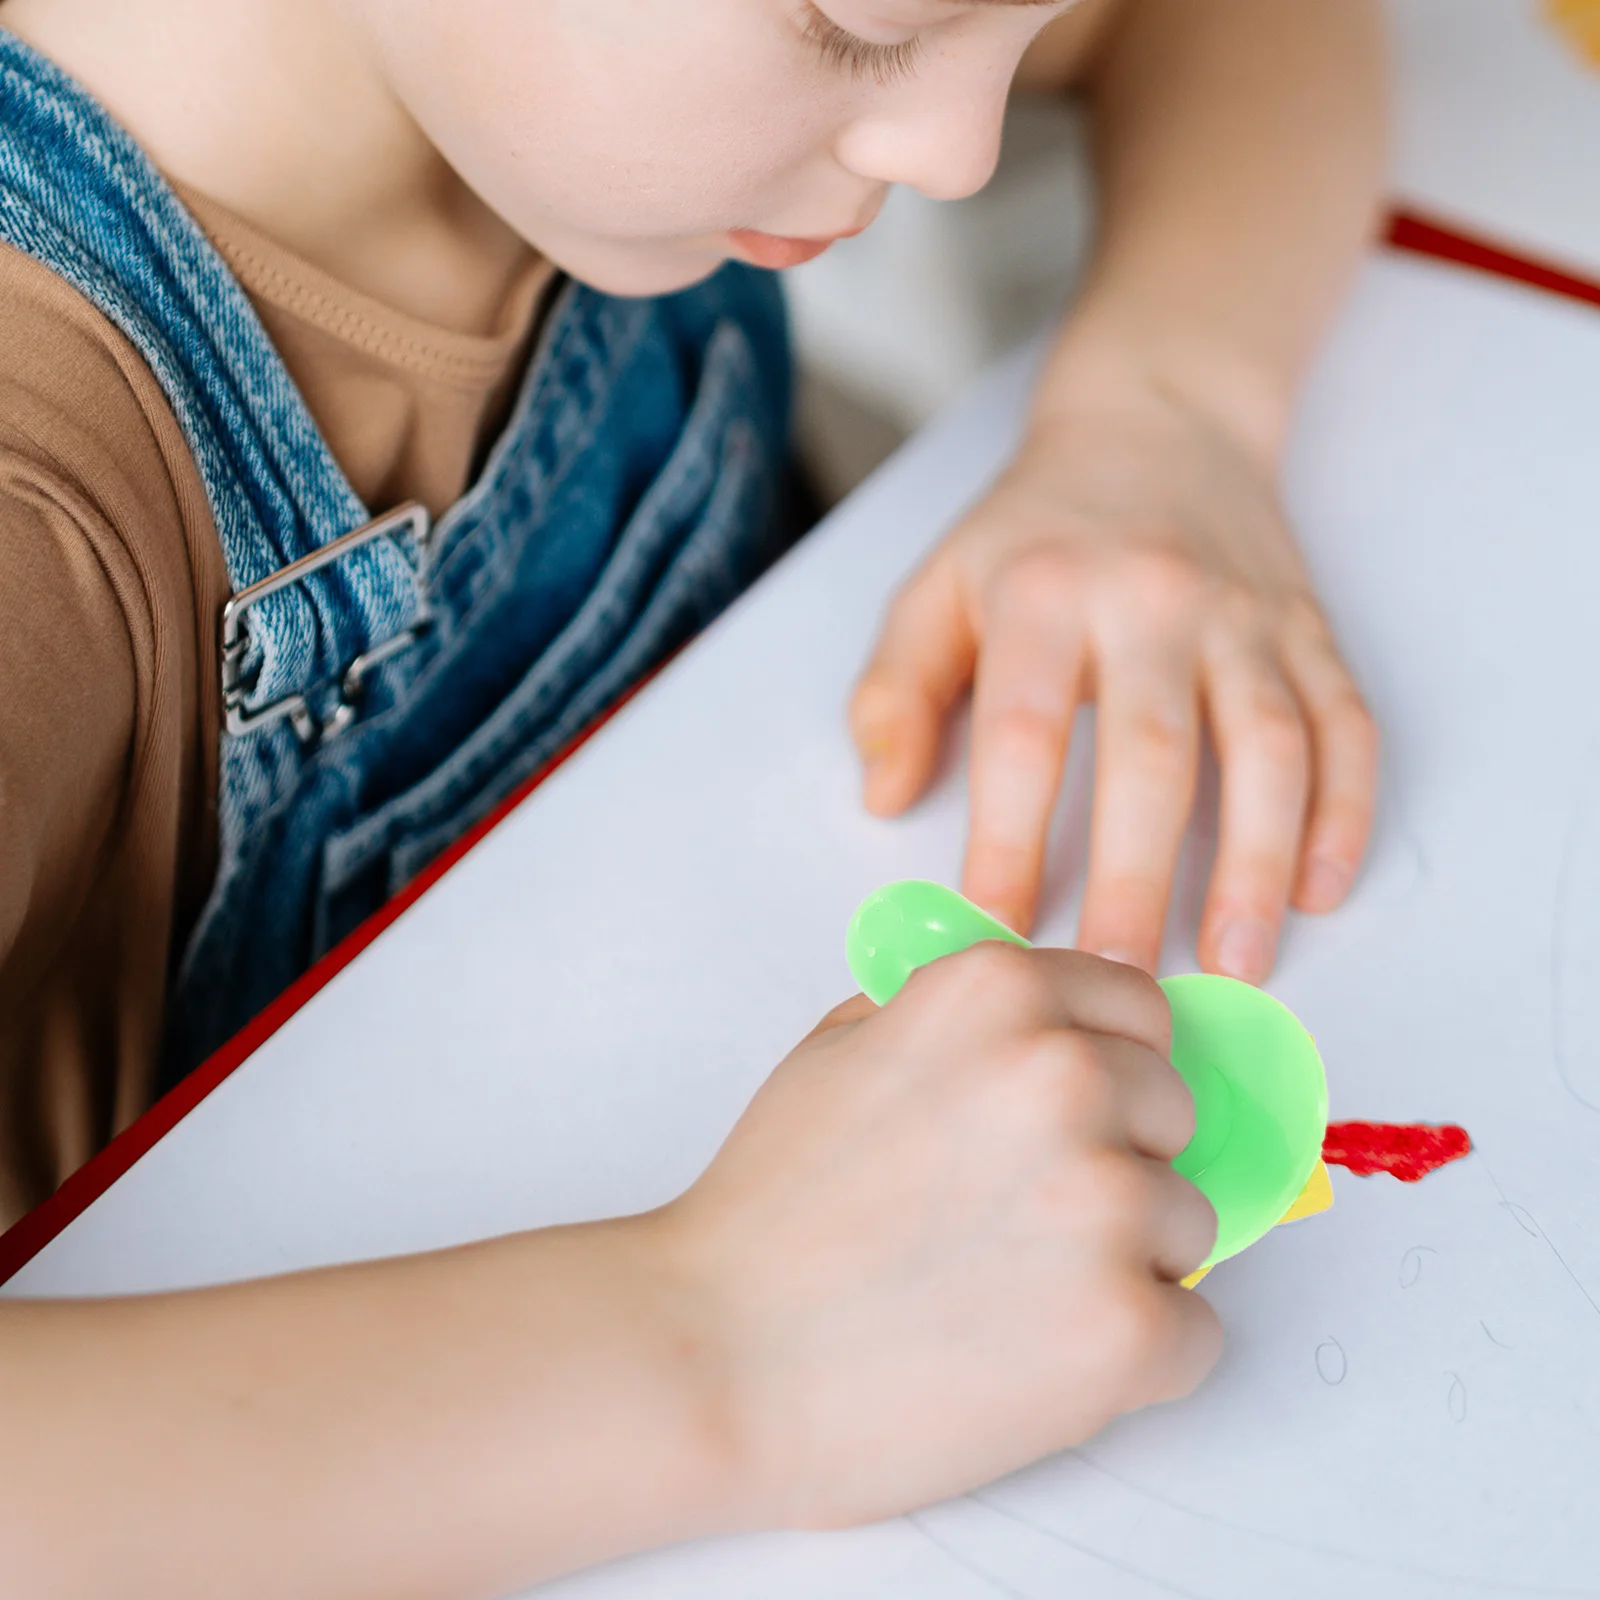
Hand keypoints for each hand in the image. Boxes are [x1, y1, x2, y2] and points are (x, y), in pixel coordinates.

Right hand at [658, 945, 1219, 1527]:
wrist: (712, 1353)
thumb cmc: (770, 1211)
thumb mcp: (842, 1047)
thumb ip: (955, 1015)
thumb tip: (1046, 1027)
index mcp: (999, 994)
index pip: (1141, 1013)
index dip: (1107, 1072)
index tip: (1065, 1120)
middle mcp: (1065, 1073)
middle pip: (1173, 1116)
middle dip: (1115, 1162)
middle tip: (1012, 1222)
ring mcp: (1103, 1200)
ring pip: (1186, 1224)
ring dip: (1119, 1262)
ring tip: (1004, 1297)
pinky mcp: (1126, 1327)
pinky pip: (1193, 1333)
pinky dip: (1132, 1356)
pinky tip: (1031, 1359)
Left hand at [850, 379, 1378, 981]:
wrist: (1158, 417)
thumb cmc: (1031, 529)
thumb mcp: (936, 586)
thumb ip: (895, 690)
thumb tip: (882, 800)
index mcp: (1042, 596)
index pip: (1022, 735)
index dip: (1007, 841)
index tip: (996, 932)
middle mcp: (1150, 602)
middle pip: (1152, 755)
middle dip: (1138, 878)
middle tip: (1118, 980)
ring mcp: (1243, 616)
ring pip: (1270, 747)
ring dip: (1258, 863)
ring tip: (1239, 965)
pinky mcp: (1308, 630)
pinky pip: (1345, 724)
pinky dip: (1344, 810)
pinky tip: (1321, 889)